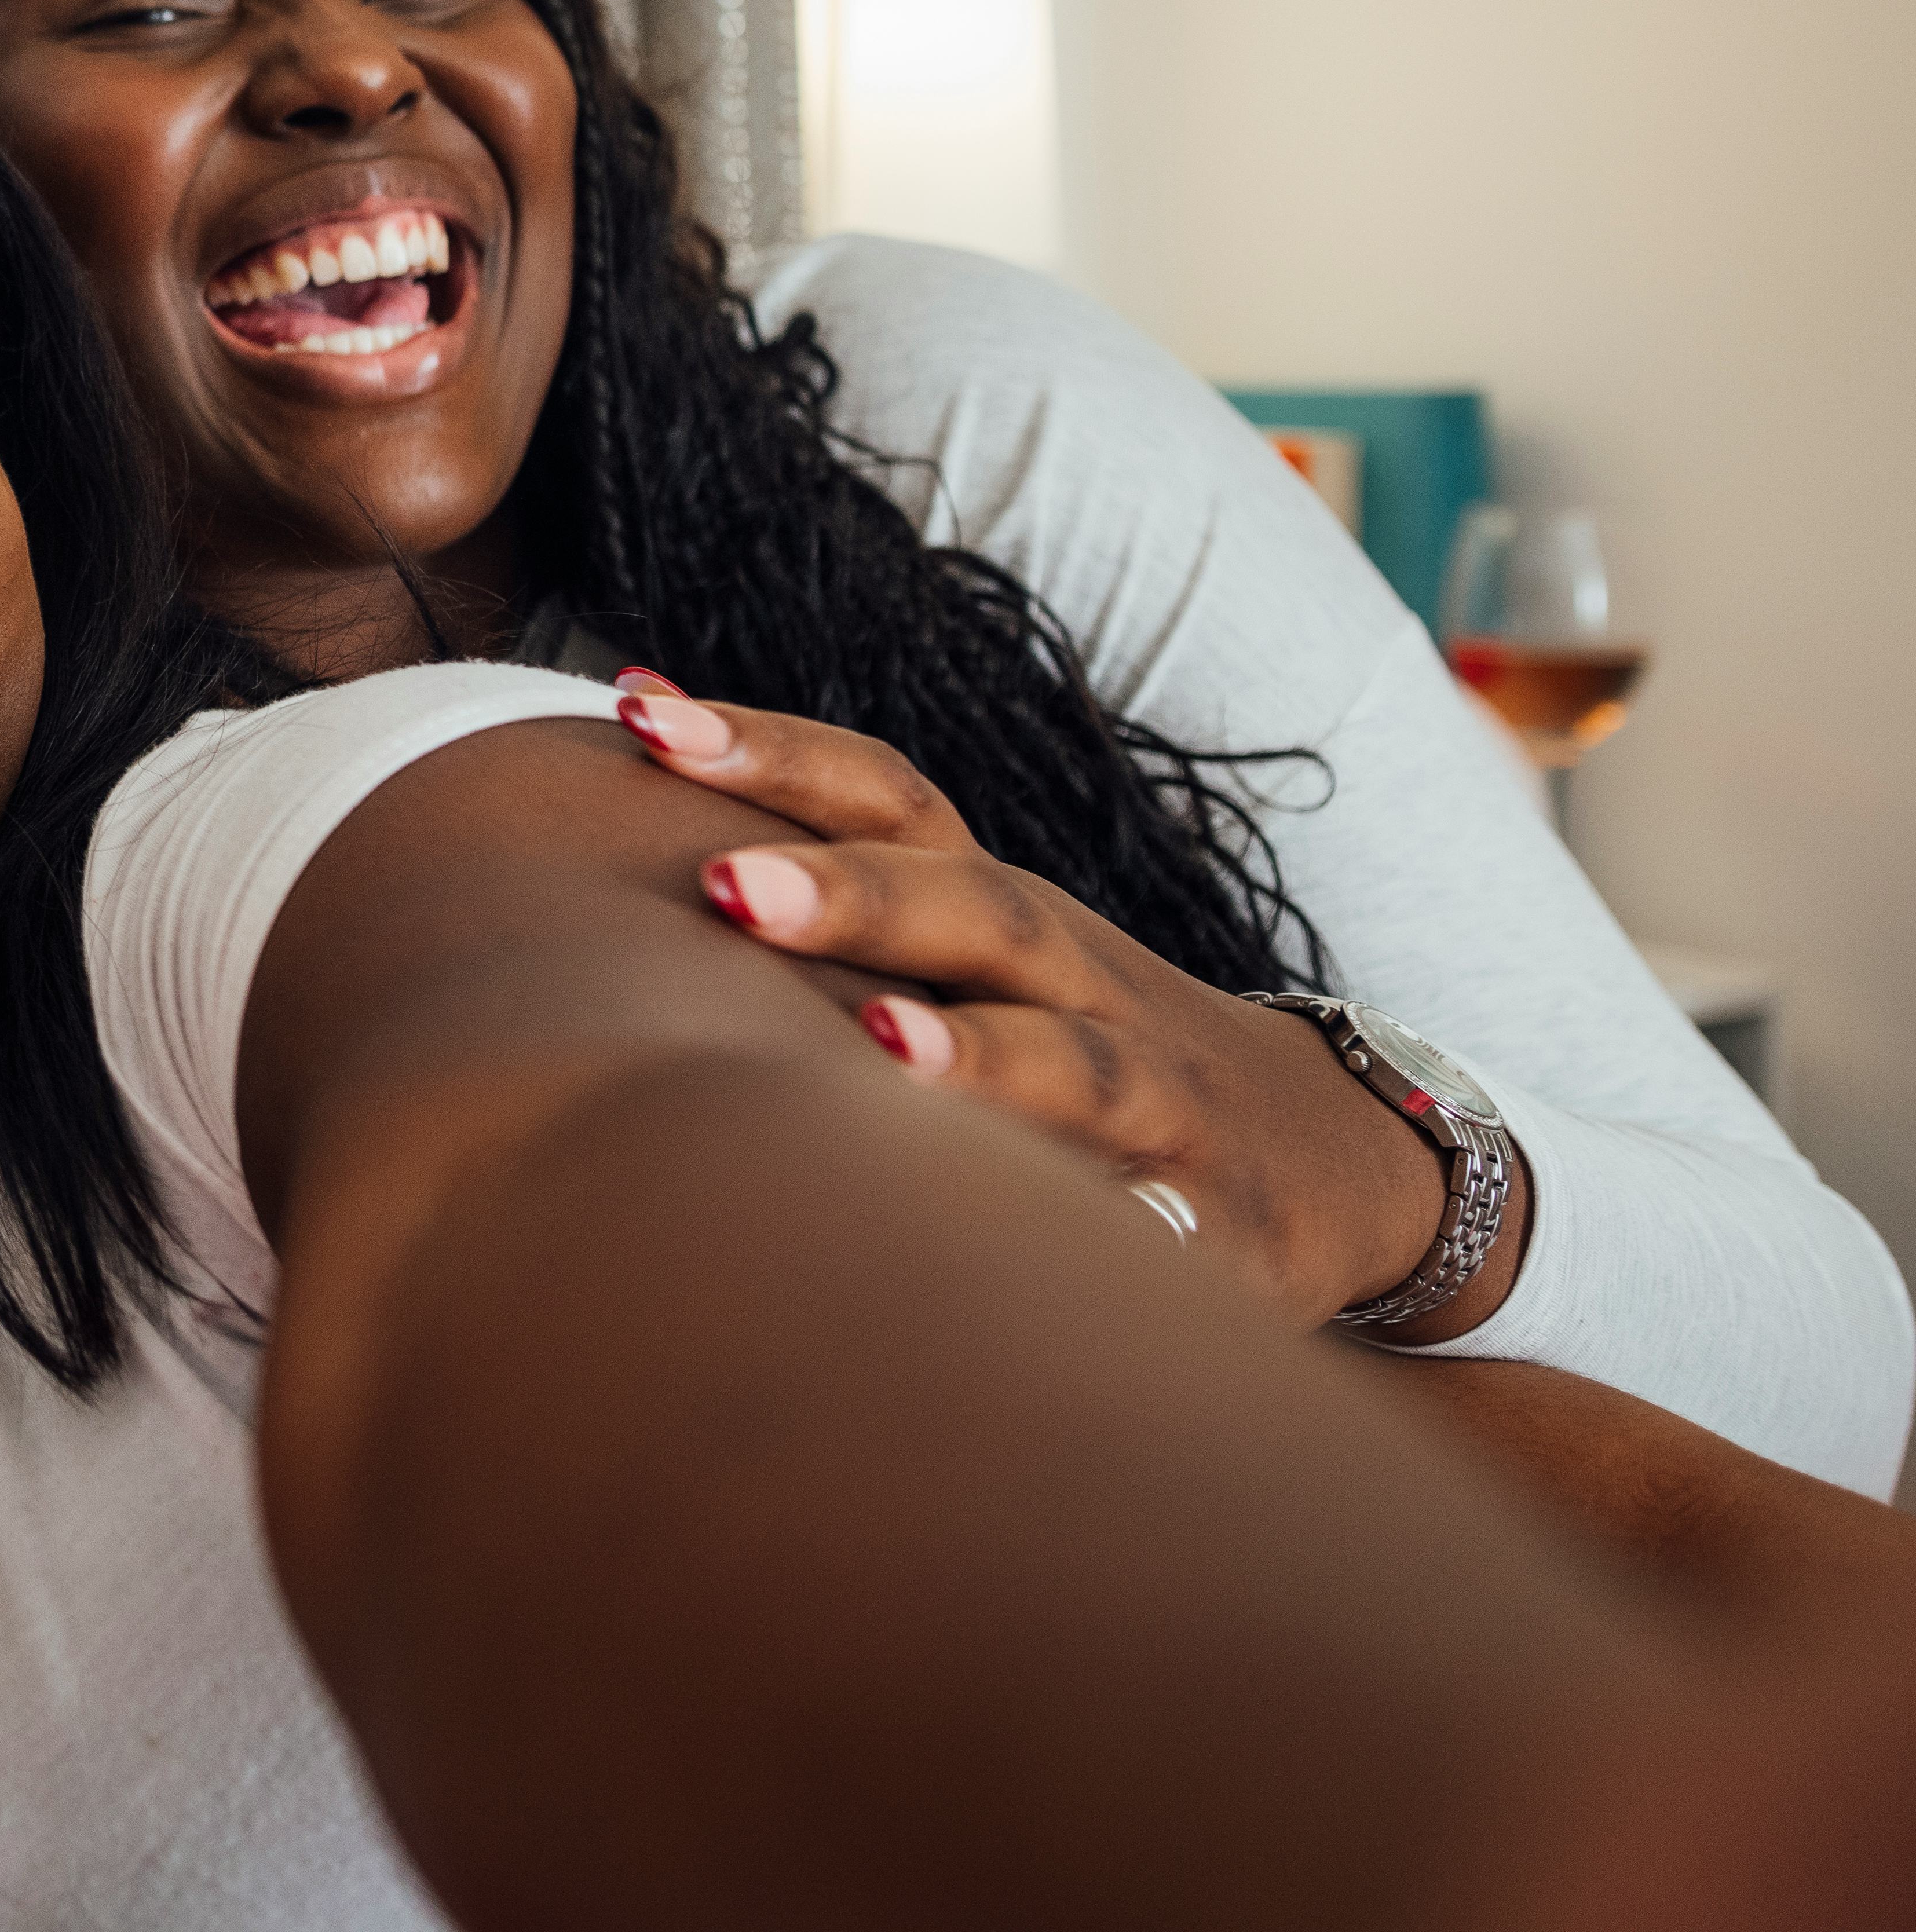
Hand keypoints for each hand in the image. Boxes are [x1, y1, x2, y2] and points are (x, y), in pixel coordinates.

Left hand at [611, 672, 1516, 1337]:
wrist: (1328, 1151)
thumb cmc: (1079, 1041)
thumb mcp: (966, 967)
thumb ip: (828, 921)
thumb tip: (624, 835)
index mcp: (996, 908)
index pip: (884, 796)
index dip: (771, 748)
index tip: (640, 713)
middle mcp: (1074, 976)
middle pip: (968, 907)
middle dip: (849, 893)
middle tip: (722, 881)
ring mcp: (1154, 1095)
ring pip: (1069, 1064)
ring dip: (979, 1054)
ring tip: (880, 1049)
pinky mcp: (1219, 1219)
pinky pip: (1164, 1223)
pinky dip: (1123, 1227)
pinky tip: (1062, 1238)